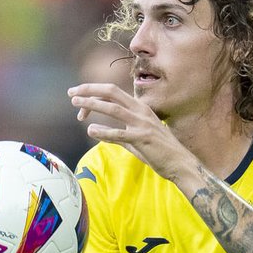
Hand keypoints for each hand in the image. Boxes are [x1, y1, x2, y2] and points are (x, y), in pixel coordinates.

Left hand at [67, 82, 193, 182]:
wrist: (180, 163)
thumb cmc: (161, 152)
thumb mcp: (139, 139)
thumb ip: (120, 135)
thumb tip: (102, 136)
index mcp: (140, 108)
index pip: (113, 93)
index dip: (95, 93)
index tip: (80, 98)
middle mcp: (140, 111)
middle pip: (111, 92)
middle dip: (89, 90)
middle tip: (72, 92)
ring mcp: (141, 124)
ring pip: (113, 108)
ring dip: (92, 105)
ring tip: (76, 105)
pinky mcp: (141, 139)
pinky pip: (118, 133)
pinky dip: (103, 131)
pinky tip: (91, 131)